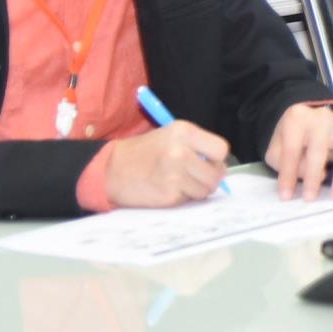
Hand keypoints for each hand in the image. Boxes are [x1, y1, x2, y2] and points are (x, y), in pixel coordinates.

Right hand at [103, 119, 230, 207]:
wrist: (111, 169)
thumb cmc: (143, 151)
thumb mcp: (171, 136)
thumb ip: (197, 146)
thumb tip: (220, 165)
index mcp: (184, 132)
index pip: (221, 149)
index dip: (217, 158)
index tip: (210, 161)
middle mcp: (181, 152)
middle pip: (217, 173)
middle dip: (210, 177)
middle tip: (196, 175)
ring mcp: (175, 175)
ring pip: (206, 189)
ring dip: (197, 189)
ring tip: (180, 181)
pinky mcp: (169, 195)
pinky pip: (190, 199)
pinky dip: (183, 197)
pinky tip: (168, 188)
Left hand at [265, 104, 332, 200]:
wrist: (304, 119)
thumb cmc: (289, 138)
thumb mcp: (277, 149)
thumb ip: (287, 163)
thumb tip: (315, 176)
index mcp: (297, 118)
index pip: (292, 149)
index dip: (289, 174)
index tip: (286, 195)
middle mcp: (321, 117)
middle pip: (319, 148)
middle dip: (314, 176)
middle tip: (310, 197)